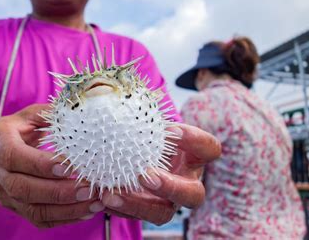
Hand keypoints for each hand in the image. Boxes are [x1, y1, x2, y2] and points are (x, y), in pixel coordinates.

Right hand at [0, 104, 103, 227]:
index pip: (14, 156)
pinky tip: (87, 211)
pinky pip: (40, 219)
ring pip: (33, 209)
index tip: (68, 165)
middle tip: (88, 188)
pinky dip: (65, 218)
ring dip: (66, 209)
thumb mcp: (28, 116)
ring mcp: (6, 194)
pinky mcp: (17, 208)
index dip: (40, 164)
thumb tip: (79, 107)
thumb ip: (49, 113)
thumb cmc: (17, 131)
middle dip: (58, 191)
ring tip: (95, 203)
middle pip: (24, 188)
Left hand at [101, 124, 220, 224]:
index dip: (195, 140)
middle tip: (145, 175)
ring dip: (137, 204)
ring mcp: (167, 201)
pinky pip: (136, 216)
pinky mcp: (147, 211)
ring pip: (163, 214)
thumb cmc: (145, 132)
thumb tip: (106, 92)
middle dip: (171, 187)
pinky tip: (100, 197)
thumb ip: (140, 114)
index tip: (170, 129)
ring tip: (110, 195)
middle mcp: (186, 182)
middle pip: (193, 194)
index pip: (209, 149)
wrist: (134, 152)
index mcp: (193, 157)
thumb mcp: (148, 123)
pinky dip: (117, 207)